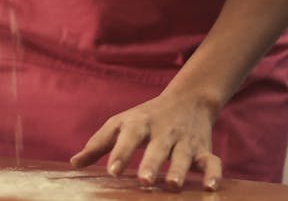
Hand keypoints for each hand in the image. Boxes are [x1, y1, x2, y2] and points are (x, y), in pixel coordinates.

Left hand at [69, 89, 221, 191]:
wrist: (189, 99)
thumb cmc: (146, 117)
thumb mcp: (122, 123)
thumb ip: (99, 143)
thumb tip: (73, 163)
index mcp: (140, 123)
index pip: (129, 136)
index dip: (121, 153)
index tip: (112, 170)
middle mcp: (164, 131)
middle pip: (158, 147)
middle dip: (152, 163)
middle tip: (145, 180)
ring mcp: (185, 140)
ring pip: (184, 155)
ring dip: (180, 169)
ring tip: (173, 185)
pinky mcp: (204, 149)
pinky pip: (212, 161)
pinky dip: (214, 173)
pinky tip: (211, 187)